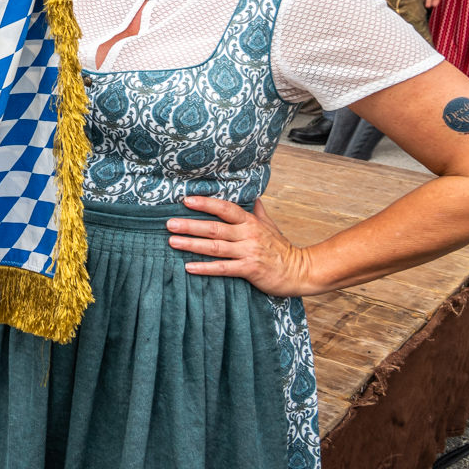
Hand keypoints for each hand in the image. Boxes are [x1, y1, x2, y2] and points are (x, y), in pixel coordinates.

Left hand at [168, 196, 319, 296]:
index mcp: (251, 222)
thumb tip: (254, 197)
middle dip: (190, 225)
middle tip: (168, 223)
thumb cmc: (281, 248)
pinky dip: (205, 267)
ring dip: (192, 244)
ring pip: (215, 247)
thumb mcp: (270, 226)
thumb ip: (258, 212)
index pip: (225, 208)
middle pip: (214, 227)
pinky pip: (223, 268)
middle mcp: (248, 235)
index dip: (206, 203)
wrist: (300, 271)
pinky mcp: (250, 270)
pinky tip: (189, 267)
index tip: (186, 200)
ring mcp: (248, 252)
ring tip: (172, 241)